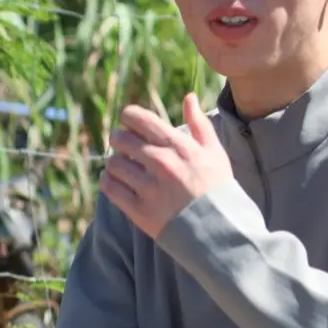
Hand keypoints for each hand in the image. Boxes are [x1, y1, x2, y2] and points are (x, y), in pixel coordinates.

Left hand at [101, 93, 234, 238]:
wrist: (219, 230)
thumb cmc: (217, 188)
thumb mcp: (214, 152)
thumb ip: (199, 124)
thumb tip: (189, 97)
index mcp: (178, 146)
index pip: (139, 119)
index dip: (128, 118)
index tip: (129, 124)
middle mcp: (161, 163)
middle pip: (120, 139)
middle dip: (120, 140)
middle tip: (125, 148)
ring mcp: (149, 187)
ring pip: (113, 164)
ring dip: (115, 164)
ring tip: (124, 168)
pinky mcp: (138, 210)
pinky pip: (109, 188)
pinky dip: (109, 182)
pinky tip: (117, 183)